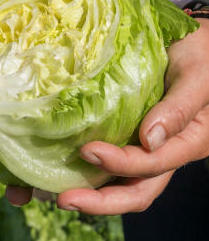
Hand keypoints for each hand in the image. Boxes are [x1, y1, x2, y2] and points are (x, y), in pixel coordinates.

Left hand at [0, 18, 208, 212]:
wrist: (194, 47)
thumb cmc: (201, 57)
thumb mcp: (196, 79)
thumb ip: (178, 109)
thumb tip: (149, 140)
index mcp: (185, 143)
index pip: (152, 165)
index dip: (121, 164)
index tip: (88, 150)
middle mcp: (163, 152)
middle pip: (135, 190)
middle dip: (100, 201)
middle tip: (63, 199)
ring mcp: (145, 146)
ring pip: (121, 181)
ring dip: (90, 192)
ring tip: (53, 192)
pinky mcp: (130, 133)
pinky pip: (111, 159)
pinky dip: (88, 169)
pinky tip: (62, 165)